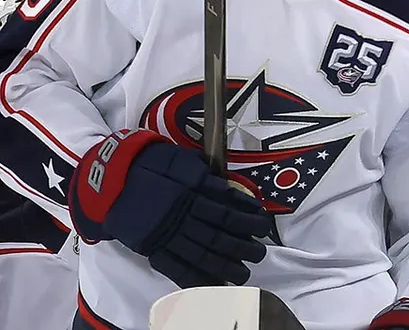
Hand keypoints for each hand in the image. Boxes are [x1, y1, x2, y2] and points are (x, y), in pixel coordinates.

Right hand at [69, 130, 270, 287]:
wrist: (109, 179)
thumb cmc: (148, 165)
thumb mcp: (180, 160)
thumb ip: (203, 174)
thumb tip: (226, 185)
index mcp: (190, 194)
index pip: (226, 210)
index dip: (247, 219)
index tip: (263, 225)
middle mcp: (181, 217)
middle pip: (219, 235)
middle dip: (243, 247)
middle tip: (260, 253)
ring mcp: (166, 235)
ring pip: (201, 255)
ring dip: (225, 266)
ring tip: (243, 274)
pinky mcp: (152, 248)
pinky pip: (176, 267)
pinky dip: (195, 278)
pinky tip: (212, 283)